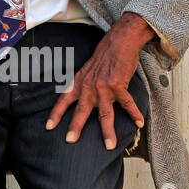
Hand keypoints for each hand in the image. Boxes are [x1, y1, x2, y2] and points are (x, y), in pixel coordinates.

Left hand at [45, 14, 153, 149]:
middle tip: (70, 141)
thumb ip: (83, 85)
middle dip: (75, 127)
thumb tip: (81, 99)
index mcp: (79, 84)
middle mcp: (89, 87)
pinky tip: (139, 123)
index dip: (56, 114)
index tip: (48, 127)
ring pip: (104, 114)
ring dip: (107, 132)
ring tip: (109, 146)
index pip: (64, 101)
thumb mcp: (87, 71)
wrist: (118, 42)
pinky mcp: (118, 86)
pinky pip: (127, 104)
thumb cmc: (104, 57)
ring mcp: (104, 87)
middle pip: (81, 111)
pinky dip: (134, 114)